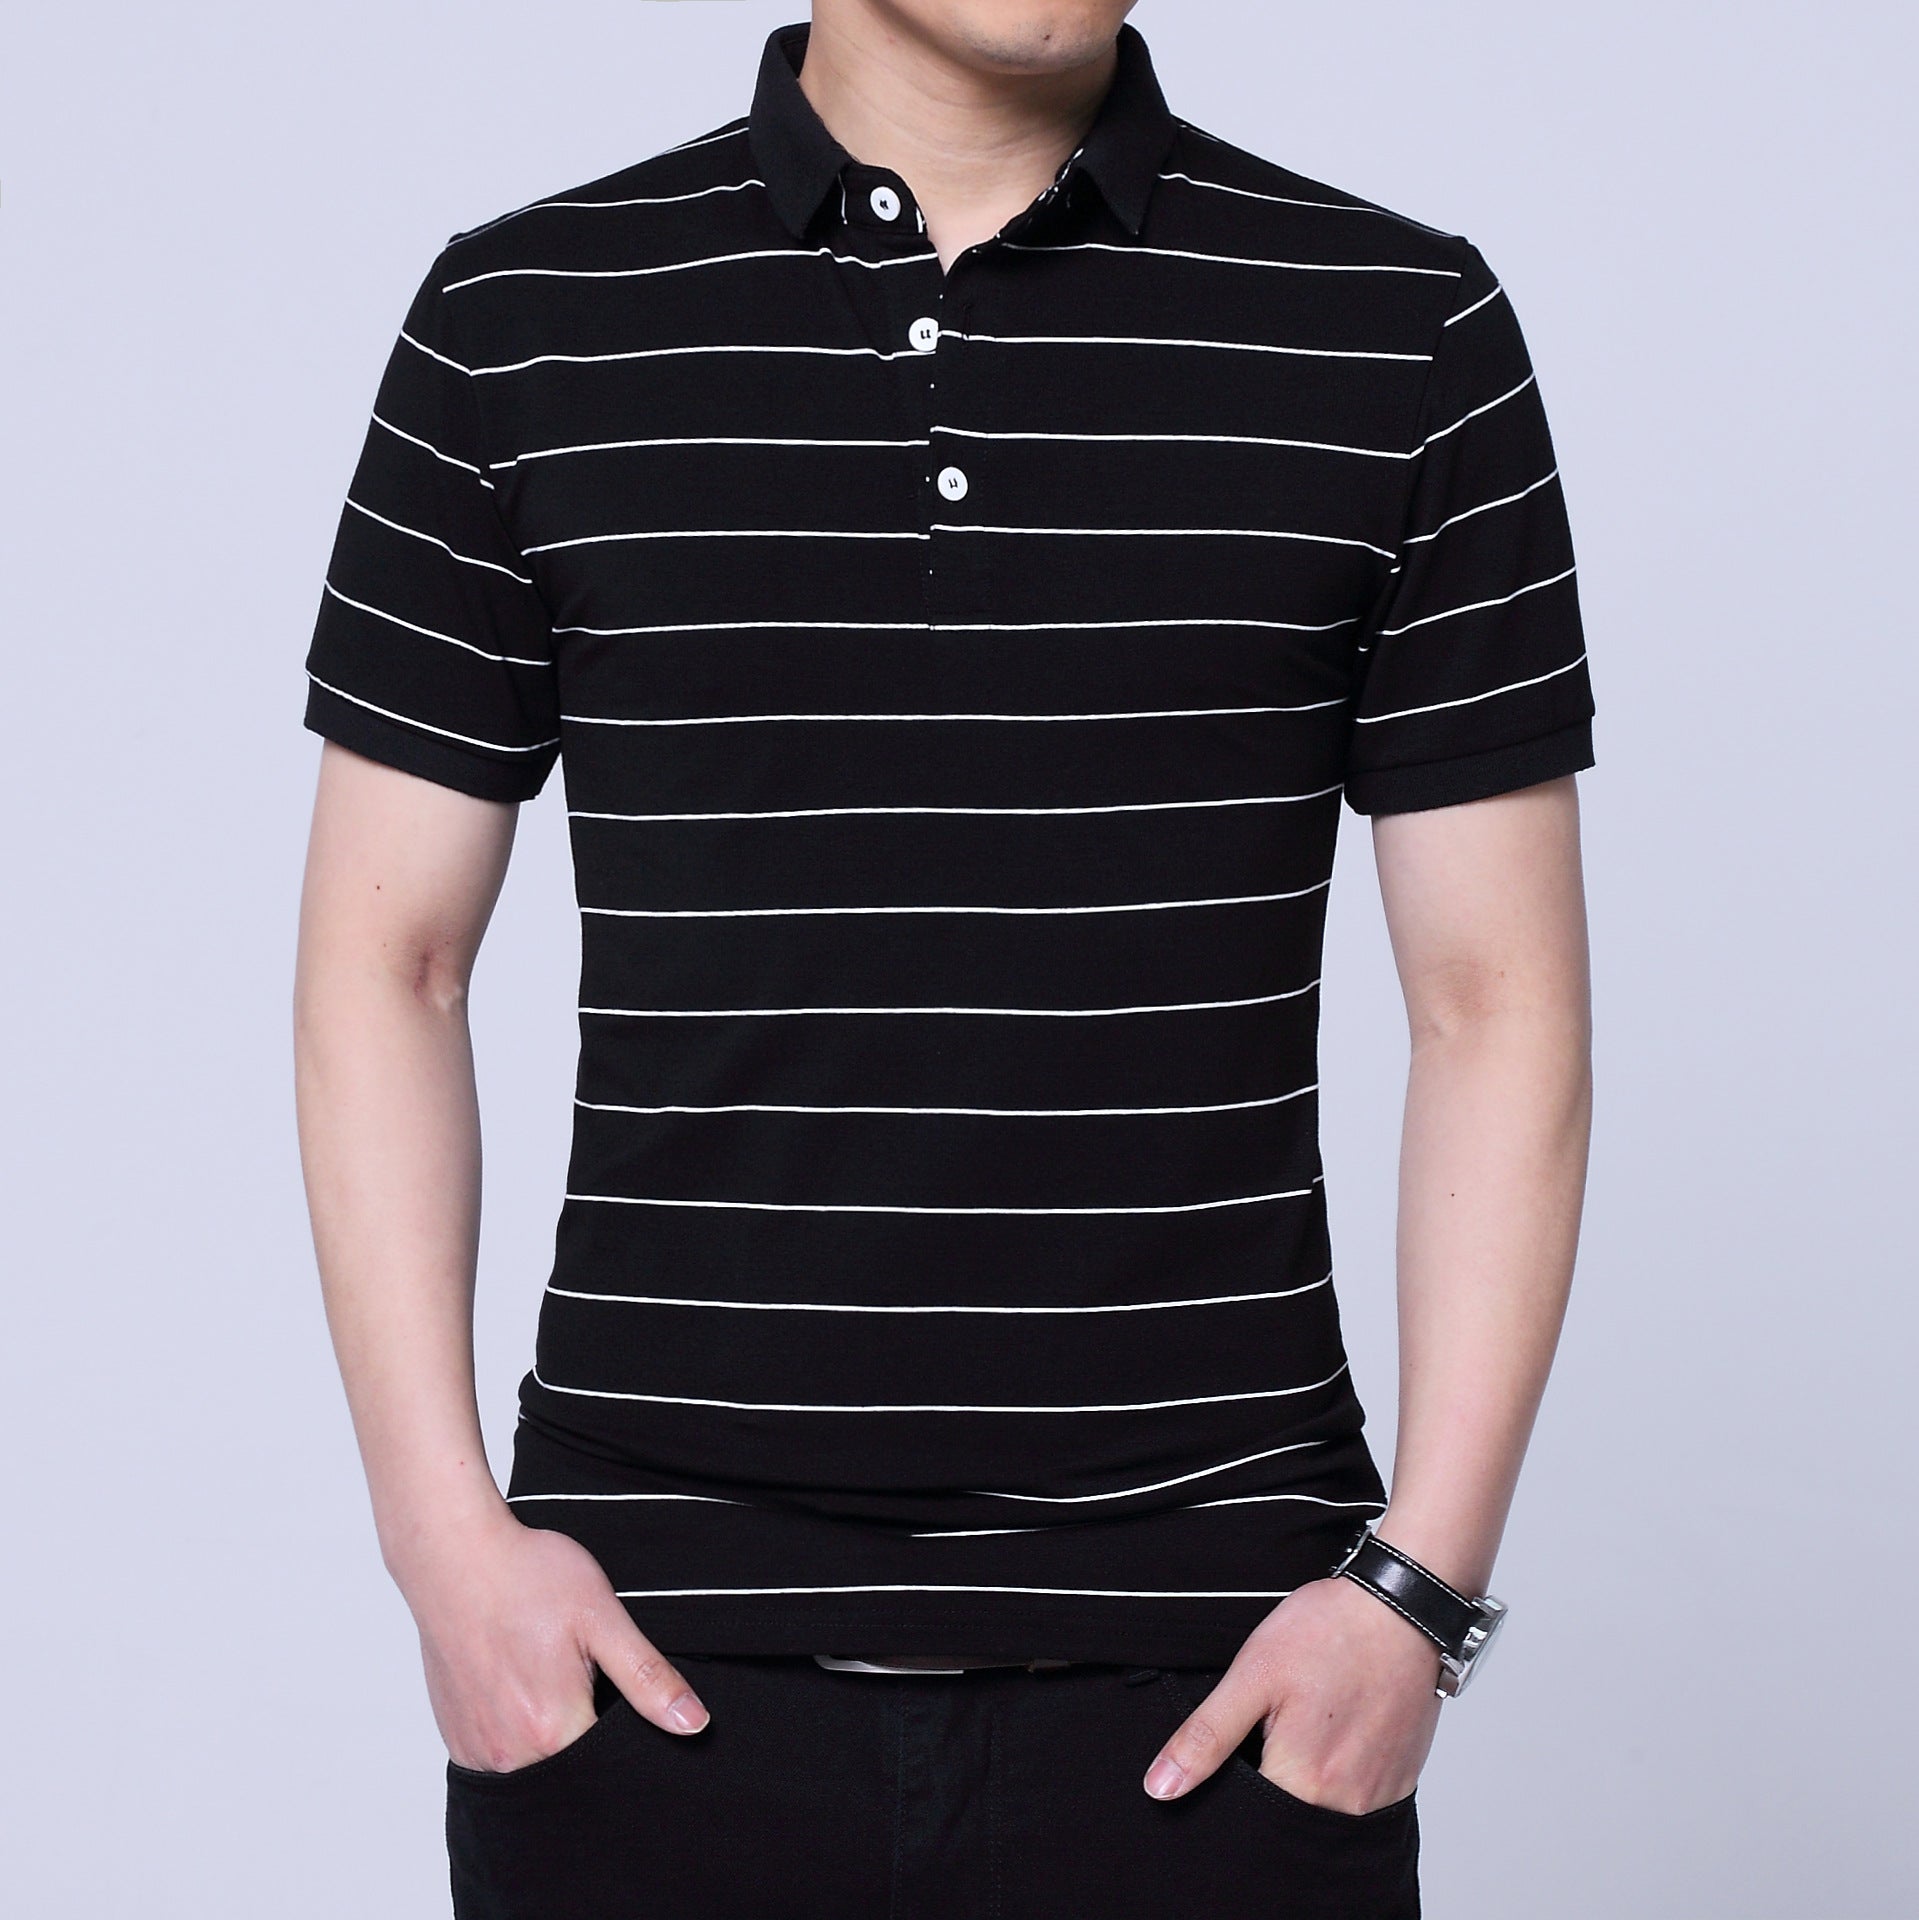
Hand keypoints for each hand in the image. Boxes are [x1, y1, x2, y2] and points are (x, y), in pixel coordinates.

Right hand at [392, 1504, 708, 1771]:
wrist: (455, 1556)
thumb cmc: (527, 1577)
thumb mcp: (602, 1617)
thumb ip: (647, 1677)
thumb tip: (693, 1723)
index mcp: (553, 1729)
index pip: (611, 1760)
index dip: (624, 1726)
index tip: (613, 1686)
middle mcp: (510, 1754)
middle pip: (572, 1767)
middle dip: (586, 1729)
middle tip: (576, 1670)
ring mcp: (477, 1750)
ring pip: (535, 1764)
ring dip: (549, 1733)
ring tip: (545, 1672)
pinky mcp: (456, 1738)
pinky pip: (499, 1757)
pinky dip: (517, 1732)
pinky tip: (518, 1684)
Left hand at [1143, 1575, 1442, 1813]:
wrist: (1400, 1608)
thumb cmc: (1327, 1632)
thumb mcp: (1253, 1675)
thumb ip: (1206, 1737)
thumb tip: (1160, 1788)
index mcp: (1303, 1782)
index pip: (1247, 1815)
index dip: (1233, 1781)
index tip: (1242, 1742)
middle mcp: (1346, 1804)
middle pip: (1286, 1814)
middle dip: (1270, 1778)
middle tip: (1277, 1722)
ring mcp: (1379, 1796)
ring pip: (1322, 1808)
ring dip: (1307, 1776)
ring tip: (1307, 1721)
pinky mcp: (1401, 1782)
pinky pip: (1358, 1798)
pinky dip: (1341, 1774)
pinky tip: (1337, 1730)